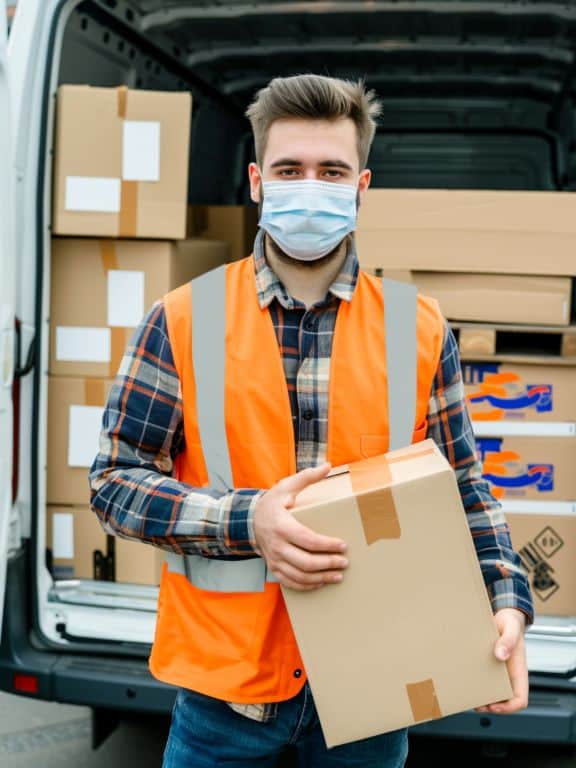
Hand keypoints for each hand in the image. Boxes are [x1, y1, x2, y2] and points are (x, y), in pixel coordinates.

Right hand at [254, 463, 348, 590]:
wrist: (249, 519)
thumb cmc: (272, 502)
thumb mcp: (286, 486)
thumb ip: (307, 477)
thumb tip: (327, 466)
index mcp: (282, 526)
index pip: (309, 540)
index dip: (328, 545)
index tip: (343, 545)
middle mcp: (277, 545)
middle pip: (306, 562)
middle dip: (328, 564)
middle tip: (345, 562)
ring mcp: (274, 559)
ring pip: (299, 576)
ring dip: (320, 578)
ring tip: (337, 575)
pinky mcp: (273, 567)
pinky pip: (290, 582)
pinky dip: (307, 585)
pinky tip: (320, 582)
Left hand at [476, 608, 528, 714]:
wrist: (503, 616)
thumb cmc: (510, 622)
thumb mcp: (510, 627)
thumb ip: (508, 640)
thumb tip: (500, 655)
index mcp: (519, 671)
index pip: (520, 699)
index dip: (508, 708)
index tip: (493, 706)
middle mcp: (510, 675)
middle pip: (504, 702)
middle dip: (491, 707)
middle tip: (476, 705)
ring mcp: (499, 672)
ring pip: (494, 694)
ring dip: (483, 699)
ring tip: (468, 695)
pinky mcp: (488, 666)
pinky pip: (484, 680)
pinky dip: (477, 685)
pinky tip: (465, 680)